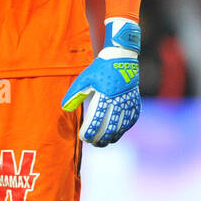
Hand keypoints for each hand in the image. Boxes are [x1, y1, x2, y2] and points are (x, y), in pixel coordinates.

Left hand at [62, 18, 140, 146]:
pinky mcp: (135, 101)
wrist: (122, 57)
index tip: (83, 137)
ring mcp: (128, 102)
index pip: (95, 121)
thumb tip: (65, 109)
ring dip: (112, 137)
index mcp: (104, 96)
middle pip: (109, 128)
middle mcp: (117, 101)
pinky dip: (124, 128)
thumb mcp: (84, 79)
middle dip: (100, 139)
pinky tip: (117, 133)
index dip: (89, 133)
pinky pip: (131, 120)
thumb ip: (74, 94)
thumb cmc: (100, 68)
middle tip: (93, 143)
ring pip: (121, 127)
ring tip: (103, 142)